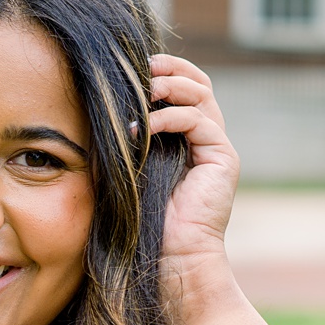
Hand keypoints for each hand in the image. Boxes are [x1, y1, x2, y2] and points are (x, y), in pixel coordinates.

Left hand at [144, 54, 240, 284]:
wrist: (173, 259)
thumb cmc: (144, 222)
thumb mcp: (129, 169)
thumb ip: (127, 138)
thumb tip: (100, 107)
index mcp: (188, 140)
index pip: (184, 90)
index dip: (164, 71)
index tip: (133, 67)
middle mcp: (207, 140)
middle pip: (199, 83)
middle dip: (171, 67)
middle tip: (142, 65)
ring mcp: (218, 148)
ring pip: (201, 95)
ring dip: (169, 86)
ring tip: (143, 91)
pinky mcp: (223, 159)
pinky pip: (198, 121)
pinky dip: (169, 117)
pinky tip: (143, 128)